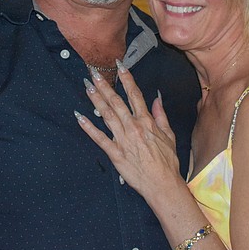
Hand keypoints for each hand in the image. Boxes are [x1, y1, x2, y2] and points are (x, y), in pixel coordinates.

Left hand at [76, 63, 181, 198]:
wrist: (163, 184)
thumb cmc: (167, 162)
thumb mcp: (169, 135)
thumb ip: (160, 116)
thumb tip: (156, 99)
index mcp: (147, 121)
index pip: (135, 95)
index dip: (127, 79)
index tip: (119, 65)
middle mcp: (133, 127)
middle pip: (116, 102)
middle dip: (105, 86)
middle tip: (93, 72)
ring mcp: (123, 139)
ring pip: (107, 115)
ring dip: (96, 100)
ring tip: (87, 87)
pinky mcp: (115, 153)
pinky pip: (99, 138)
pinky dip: (89, 127)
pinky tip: (80, 117)